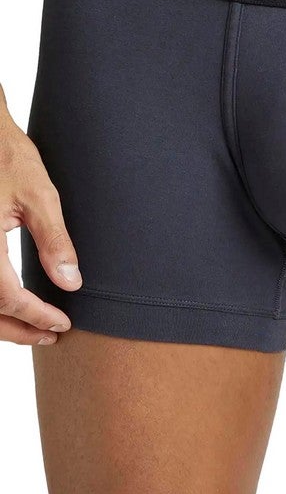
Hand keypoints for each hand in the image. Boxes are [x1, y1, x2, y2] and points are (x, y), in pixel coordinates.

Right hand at [0, 112, 80, 345]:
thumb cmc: (8, 158)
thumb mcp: (39, 197)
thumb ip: (54, 242)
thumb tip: (70, 282)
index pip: (7, 297)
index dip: (36, 316)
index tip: (62, 323)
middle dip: (18, 328)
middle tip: (51, 334)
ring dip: (2, 321)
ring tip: (35, 327)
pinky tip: (14, 303)